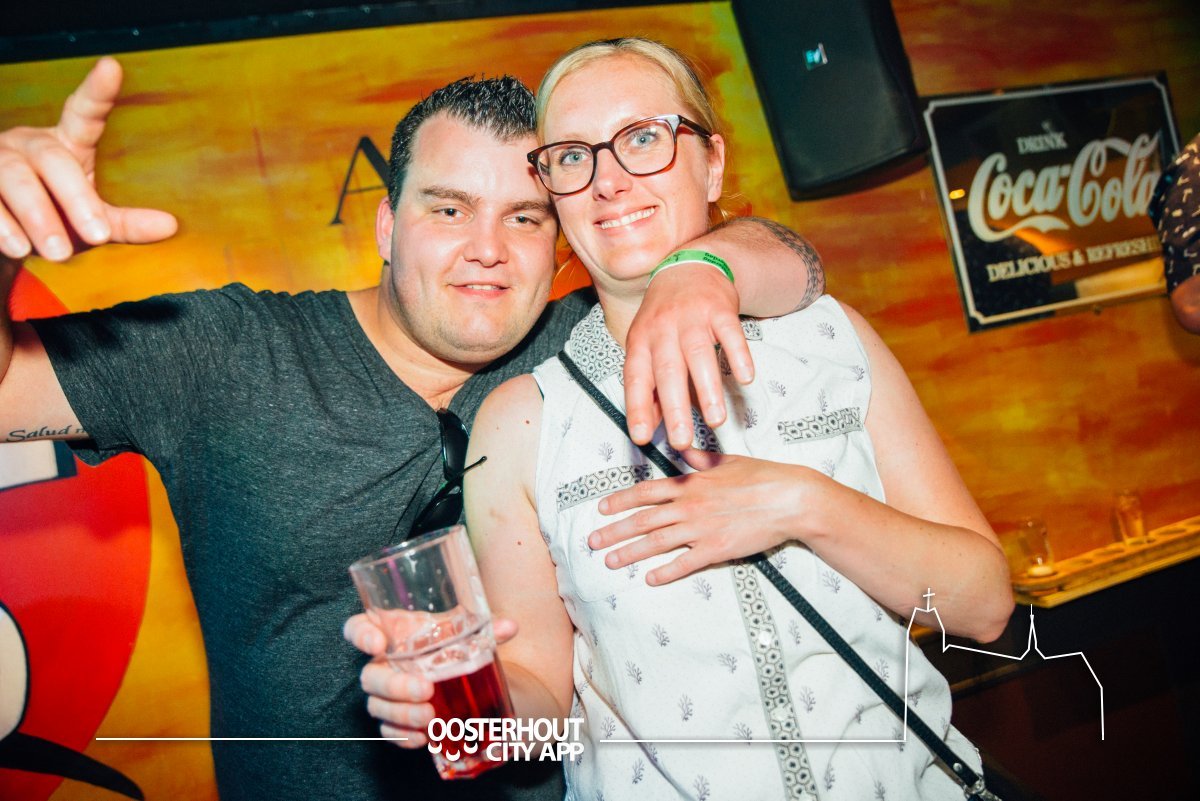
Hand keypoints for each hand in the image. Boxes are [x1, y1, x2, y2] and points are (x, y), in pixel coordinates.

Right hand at [0, 57, 176, 261]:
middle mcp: (30, 144)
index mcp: (66, 143)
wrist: (9, 235)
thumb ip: (126, 223)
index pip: (83, 112)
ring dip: (38, 216)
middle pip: (52, 158)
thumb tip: (170, 226)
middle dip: (75, 197)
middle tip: (98, 234)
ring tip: (58, 252)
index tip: (112, 68)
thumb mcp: (93, 218)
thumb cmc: (59, 217)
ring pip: (14, 179)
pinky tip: (19, 248)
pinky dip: (3, 227)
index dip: (97, 91)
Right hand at [343, 613, 518, 747]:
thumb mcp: (463, 632)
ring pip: (376, 706)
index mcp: (392, 633)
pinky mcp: (392, 717)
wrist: (453, 667)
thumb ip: (484, 629)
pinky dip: (403, 736)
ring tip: (429, 717)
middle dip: (395, 686)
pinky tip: (423, 738)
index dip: (360, 635)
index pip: (358, 628)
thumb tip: (510, 628)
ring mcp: (384, 692)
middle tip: (425, 689)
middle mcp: (382, 662)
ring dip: (401, 714)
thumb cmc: (448, 640)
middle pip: (370, 676)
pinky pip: (387, 730)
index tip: (378, 643)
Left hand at [591, 449, 821, 584]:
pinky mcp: (717, 549)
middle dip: (615, 531)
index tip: (602, 508)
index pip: (646, 492)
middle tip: (593, 542)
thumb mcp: (727, 461)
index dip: (621, 500)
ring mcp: (702, 529)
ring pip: (656, 543)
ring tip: (610, 562)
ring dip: (630, 553)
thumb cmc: (762, 477)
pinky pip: (684, 563)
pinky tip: (650, 579)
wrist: (790, 499)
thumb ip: (700, 459)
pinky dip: (666, 572)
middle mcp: (690, 506)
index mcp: (691, 484)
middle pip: (643, 521)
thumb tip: (683, 450)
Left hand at [624, 263, 751, 447]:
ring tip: (716, 420)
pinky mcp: (720, 309)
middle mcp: (663, 328)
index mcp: (641, 340)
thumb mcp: (648, 345)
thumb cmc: (666, 317)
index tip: (640, 437)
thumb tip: (648, 428)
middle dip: (675, 408)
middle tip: (682, 440)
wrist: (690, 267)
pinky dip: (738, 355)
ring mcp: (692, 317)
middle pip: (668, 371)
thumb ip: (649, 387)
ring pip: (699, 354)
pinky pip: (730, 333)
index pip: (636, 378)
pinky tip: (746, 378)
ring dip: (708, 389)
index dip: (637, 407)